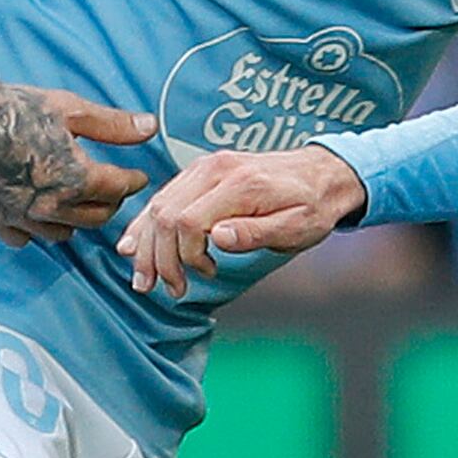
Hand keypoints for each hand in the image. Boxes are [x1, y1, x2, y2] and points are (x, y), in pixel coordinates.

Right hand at [0, 80, 156, 244]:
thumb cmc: (13, 108)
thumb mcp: (70, 108)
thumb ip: (113, 125)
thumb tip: (150, 126)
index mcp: (75, 179)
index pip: (120, 190)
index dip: (133, 180)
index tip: (137, 176)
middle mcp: (51, 207)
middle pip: (97, 217)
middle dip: (110, 202)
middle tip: (112, 187)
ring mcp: (22, 219)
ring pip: (65, 233)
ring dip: (76, 219)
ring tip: (77, 200)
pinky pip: (26, 239)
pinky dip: (37, 229)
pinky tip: (39, 211)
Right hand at [122, 140, 367, 293]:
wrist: (324, 172)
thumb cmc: (314, 204)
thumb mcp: (297, 227)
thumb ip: (256, 233)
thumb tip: (216, 239)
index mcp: (239, 183)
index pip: (188, 221)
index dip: (186, 256)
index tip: (205, 275)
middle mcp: (214, 169)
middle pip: (165, 214)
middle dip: (158, 258)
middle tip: (167, 289)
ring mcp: (204, 168)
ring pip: (158, 205)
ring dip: (146, 246)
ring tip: (144, 279)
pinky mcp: (200, 172)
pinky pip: (163, 197)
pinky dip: (146, 224)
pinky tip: (133, 245)